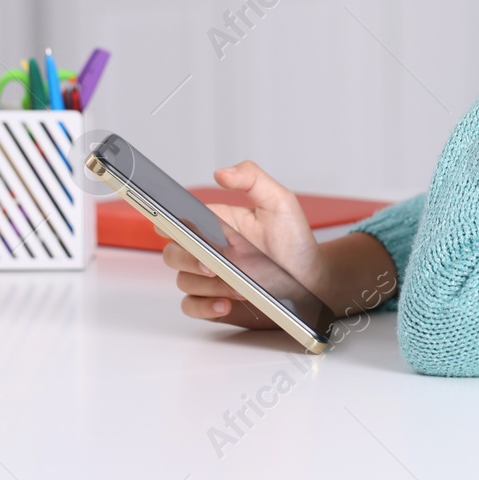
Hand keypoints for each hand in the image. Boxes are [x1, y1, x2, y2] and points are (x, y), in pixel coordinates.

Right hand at [160, 160, 322, 327]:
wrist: (310, 279)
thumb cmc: (293, 241)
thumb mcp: (279, 202)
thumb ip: (252, 179)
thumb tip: (221, 173)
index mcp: (218, 223)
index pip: (182, 222)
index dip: (169, 224)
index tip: (168, 227)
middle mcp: (211, 250)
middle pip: (175, 253)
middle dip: (187, 259)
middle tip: (211, 264)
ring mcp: (211, 277)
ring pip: (183, 281)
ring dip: (204, 285)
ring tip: (235, 285)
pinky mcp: (215, 301)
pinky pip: (191, 306)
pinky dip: (202, 306)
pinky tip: (224, 303)